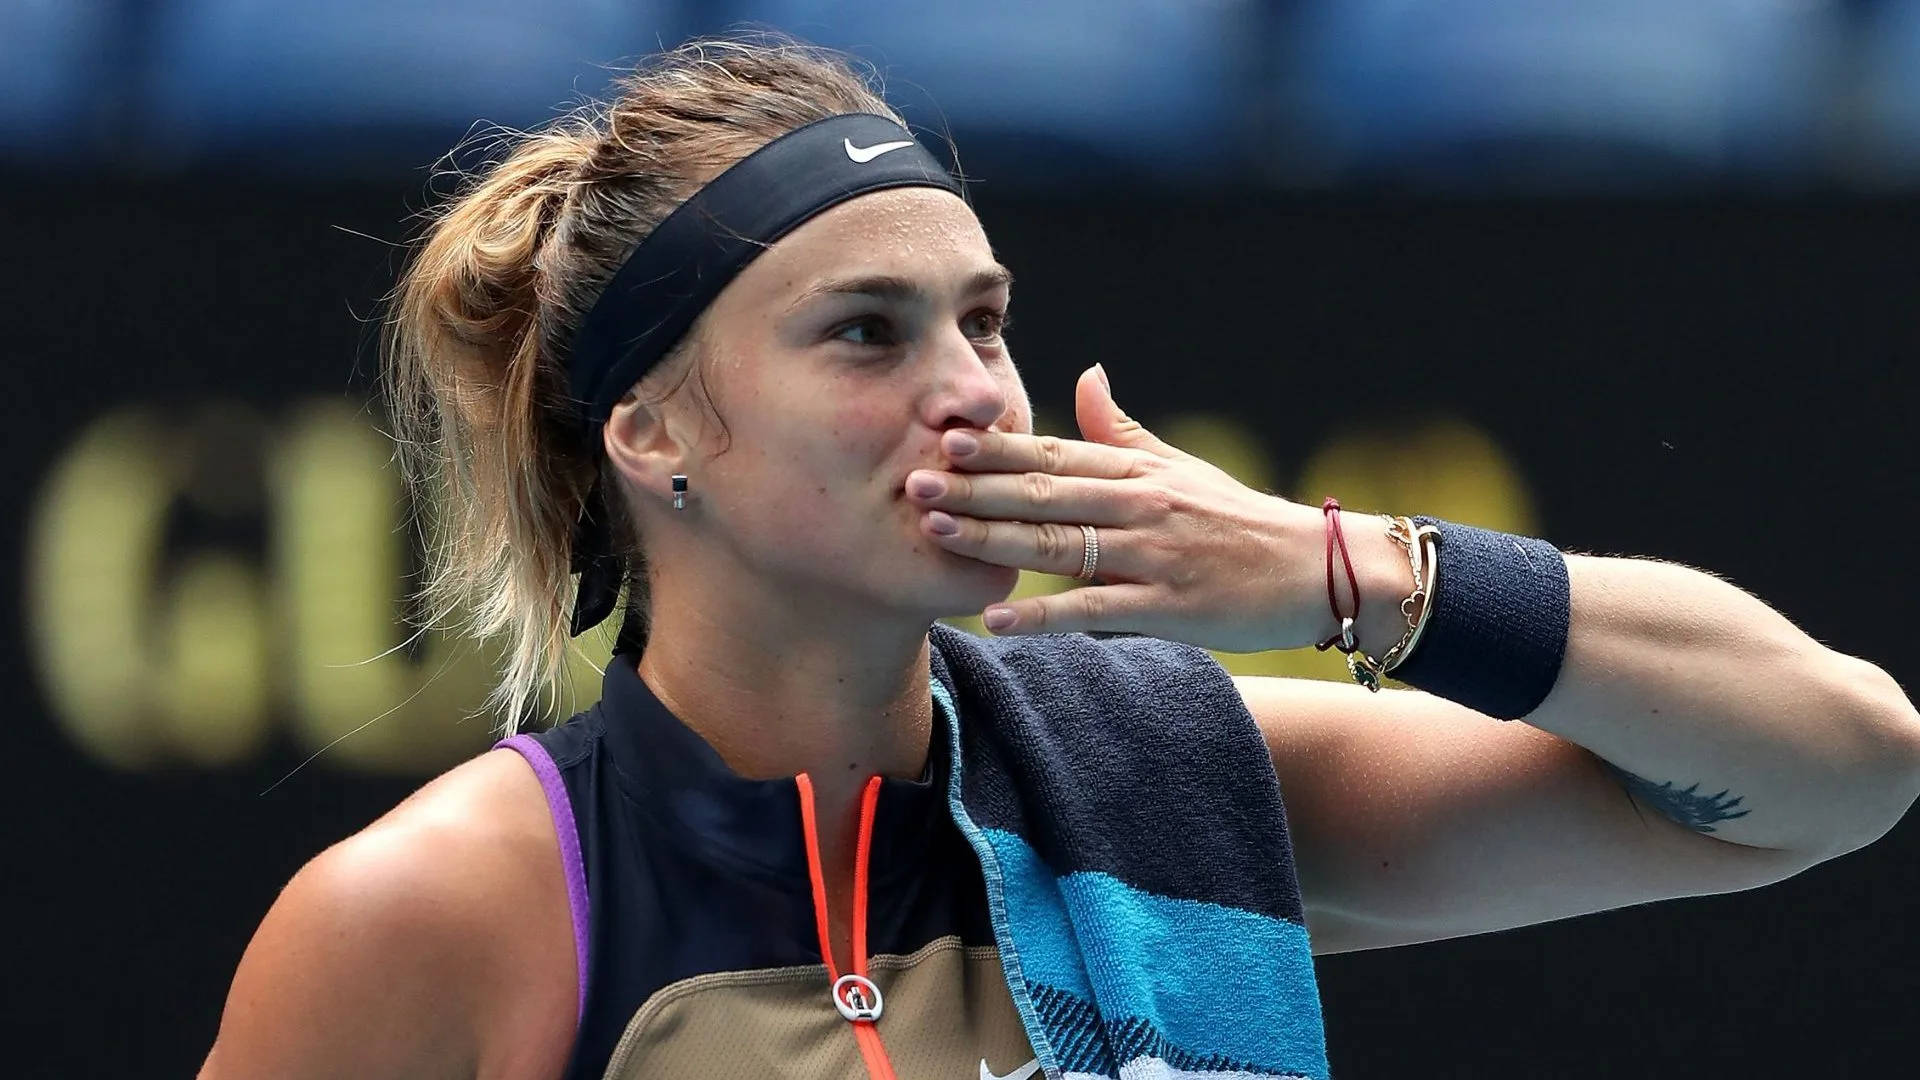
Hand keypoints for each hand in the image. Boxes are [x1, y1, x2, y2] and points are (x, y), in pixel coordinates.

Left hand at [905, 364, 1346, 652]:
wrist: (1315, 570)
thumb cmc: (1237, 519)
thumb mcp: (1179, 466)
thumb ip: (1122, 428)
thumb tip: (1086, 371)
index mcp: (1135, 469)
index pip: (1052, 451)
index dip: (994, 446)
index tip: (940, 436)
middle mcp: (1138, 504)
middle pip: (1043, 492)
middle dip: (975, 488)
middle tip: (914, 481)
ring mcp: (1152, 554)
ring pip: (1060, 544)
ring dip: (994, 540)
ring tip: (937, 534)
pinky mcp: (1169, 605)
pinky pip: (1096, 609)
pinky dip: (1046, 614)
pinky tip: (999, 619)